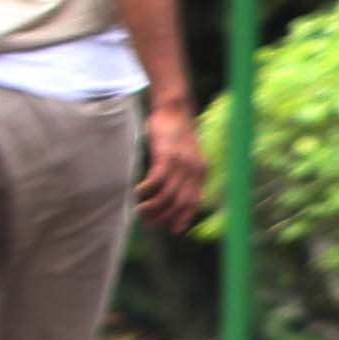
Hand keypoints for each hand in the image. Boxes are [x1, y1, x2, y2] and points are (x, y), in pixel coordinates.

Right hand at [134, 103, 206, 231]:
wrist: (175, 109)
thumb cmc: (176, 134)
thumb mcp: (186, 156)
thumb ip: (184, 174)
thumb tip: (172, 195)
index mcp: (201, 172)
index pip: (193, 203)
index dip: (183, 218)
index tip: (172, 230)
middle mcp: (194, 170)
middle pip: (179, 203)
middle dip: (164, 217)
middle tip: (149, 223)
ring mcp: (181, 164)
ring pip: (167, 195)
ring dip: (152, 207)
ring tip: (140, 211)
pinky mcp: (166, 156)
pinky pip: (156, 180)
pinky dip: (147, 190)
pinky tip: (137, 192)